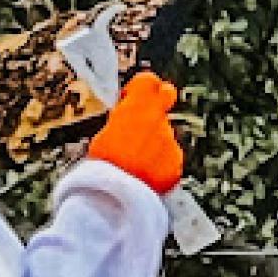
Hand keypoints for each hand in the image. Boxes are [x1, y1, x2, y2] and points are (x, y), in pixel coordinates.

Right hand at [87, 71, 183, 194]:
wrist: (116, 196)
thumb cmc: (102, 166)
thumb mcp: (102, 134)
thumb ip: (120, 121)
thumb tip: (123, 120)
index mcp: (136, 108)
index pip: (148, 81)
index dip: (139, 87)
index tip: (130, 97)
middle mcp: (158, 120)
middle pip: (166, 96)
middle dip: (158, 101)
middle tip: (143, 117)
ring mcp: (169, 141)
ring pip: (164, 134)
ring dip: (153, 144)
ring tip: (134, 164)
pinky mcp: (176, 163)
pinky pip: (168, 159)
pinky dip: (159, 166)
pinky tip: (144, 176)